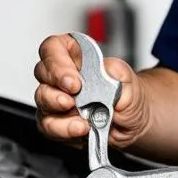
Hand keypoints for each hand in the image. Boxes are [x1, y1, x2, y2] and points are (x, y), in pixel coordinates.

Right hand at [33, 34, 149, 149]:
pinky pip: (48, 125)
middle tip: (74, 97)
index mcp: (79, 56)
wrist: (134, 123)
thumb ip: (115, 72)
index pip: (54, 47)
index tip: (74, 80)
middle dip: (56, 86)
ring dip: (58, 108)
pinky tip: (80, 129)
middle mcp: (63, 76)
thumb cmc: (129, 96)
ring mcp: (57, 99)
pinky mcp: (56, 122)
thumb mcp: (129, 80)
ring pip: (42, 99)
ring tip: (81, 118)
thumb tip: (102, 72)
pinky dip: (63, 129)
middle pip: (43, 72)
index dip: (58, 61)